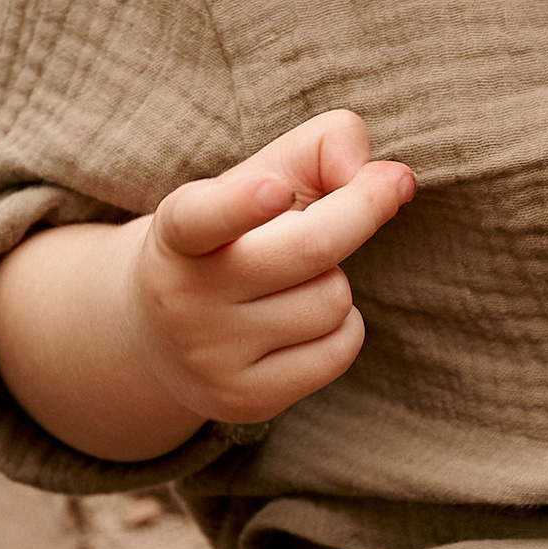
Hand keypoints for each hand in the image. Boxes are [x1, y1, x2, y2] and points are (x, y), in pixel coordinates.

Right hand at [123, 110, 414, 430]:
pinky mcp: (244, 399)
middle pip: (310, 249)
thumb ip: (320, 149)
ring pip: (331, 300)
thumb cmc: (232, 237)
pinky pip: (339, 350)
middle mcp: (184, 297)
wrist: (159, 335)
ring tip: (293, 281)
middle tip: (388, 186)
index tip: (275, 189)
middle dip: (361, 211)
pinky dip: (342, 326)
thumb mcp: (259, 178)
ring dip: (335, 280)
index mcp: (176, 233)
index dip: (240, 203)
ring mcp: (212, 356)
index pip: (201, 218)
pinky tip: (304, 320)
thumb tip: (388, 178)